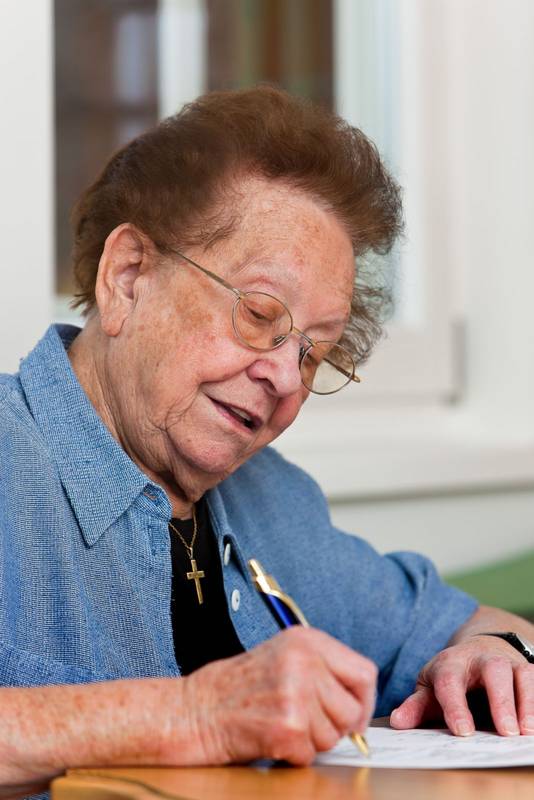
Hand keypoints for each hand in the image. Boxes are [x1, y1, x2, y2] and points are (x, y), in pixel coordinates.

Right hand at [178, 627, 376, 764]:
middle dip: (334, 726)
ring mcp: (297, 693)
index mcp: (306, 640)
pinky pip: (311, 754)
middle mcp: (305, 662)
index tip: (353, 714)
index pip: (364, 672)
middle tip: (304, 723)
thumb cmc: (237, 687)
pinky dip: (293, 755)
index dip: (363, 701)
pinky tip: (270, 737)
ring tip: (280, 724)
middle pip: (352, 709)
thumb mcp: (283, 657)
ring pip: (334, 736)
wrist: (195, 710)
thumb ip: (322, 670)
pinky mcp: (287, 726)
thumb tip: (360, 704)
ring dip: (311, 741)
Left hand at [390, 636, 533, 736]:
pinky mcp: (527, 670)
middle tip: (506, 732)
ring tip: (526, 732)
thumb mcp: (431, 687)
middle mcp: (482, 658)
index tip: (463, 732)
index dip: (456, 706)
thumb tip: (398, 723)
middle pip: (494, 670)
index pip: (451, 681)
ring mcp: (509, 662)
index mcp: (451, 663)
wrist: (480, 650)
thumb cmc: (453, 676)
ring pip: (522, 674)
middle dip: (500, 700)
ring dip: (527, 702)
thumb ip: (416, 706)